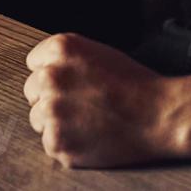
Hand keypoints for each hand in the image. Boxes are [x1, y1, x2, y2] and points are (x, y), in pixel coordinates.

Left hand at [24, 33, 182, 167]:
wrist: (158, 115)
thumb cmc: (135, 84)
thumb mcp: (98, 53)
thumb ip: (66, 59)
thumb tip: (42, 71)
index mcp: (60, 48)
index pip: (34, 63)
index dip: (55, 74)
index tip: (73, 83)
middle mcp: (50, 77)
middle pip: (32, 91)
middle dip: (51, 98)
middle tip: (82, 104)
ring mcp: (51, 111)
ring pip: (38, 118)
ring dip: (57, 122)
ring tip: (89, 120)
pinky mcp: (57, 141)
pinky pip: (50, 142)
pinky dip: (67, 143)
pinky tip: (91, 135)